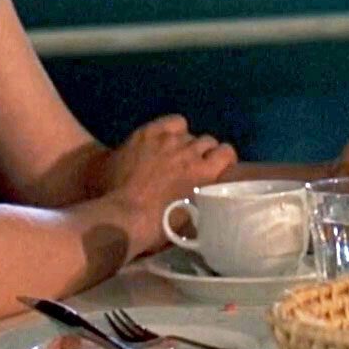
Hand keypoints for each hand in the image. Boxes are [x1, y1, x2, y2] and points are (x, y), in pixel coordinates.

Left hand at [102, 114, 235, 252]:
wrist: (122, 217)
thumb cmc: (157, 227)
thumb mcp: (193, 219)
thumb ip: (205, 199)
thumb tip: (207, 195)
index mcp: (205, 174)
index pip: (227, 152)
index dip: (222, 159)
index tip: (216, 169)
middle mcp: (192, 152)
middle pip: (208, 141)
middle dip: (203, 153)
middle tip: (190, 167)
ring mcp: (169, 140)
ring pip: (188, 133)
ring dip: (184, 143)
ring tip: (172, 155)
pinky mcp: (148, 134)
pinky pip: (171, 122)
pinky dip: (171, 129)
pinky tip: (164, 139)